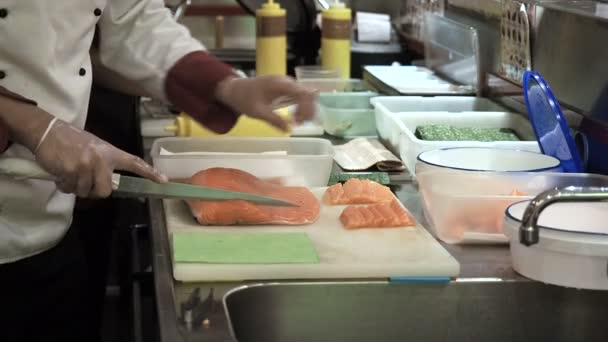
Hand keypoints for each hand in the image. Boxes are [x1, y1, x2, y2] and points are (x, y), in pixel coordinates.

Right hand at [35, 119, 166, 197]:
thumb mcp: (94, 148)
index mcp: (110, 152)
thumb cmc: (72, 141)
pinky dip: (63, 185)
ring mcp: (87, 165)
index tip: (164, 181)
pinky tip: (60, 171)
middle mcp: (102, 159)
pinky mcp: (71, 171)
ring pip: (85, 192)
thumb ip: (104, 164)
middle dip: (92, 191)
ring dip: (74, 187)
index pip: (134, 163)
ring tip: (69, 171)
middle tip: (82, 180)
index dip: (150, 172)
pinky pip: (69, 189)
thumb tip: (109, 185)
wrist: (48, 131)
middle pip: (104, 191)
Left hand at [214, 75, 316, 130]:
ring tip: (299, 122)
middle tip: (300, 124)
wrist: (235, 89)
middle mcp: (286, 81)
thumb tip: (288, 129)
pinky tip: (297, 116)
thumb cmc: (244, 99)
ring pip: (305, 94)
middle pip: (307, 93)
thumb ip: (273, 120)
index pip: (302, 93)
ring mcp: (287, 83)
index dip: (305, 108)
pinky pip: (299, 95)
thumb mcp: (257, 112)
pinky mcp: (285, 87)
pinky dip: (302, 106)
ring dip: (306, 108)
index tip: (298, 122)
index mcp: (279, 84)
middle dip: (308, 110)